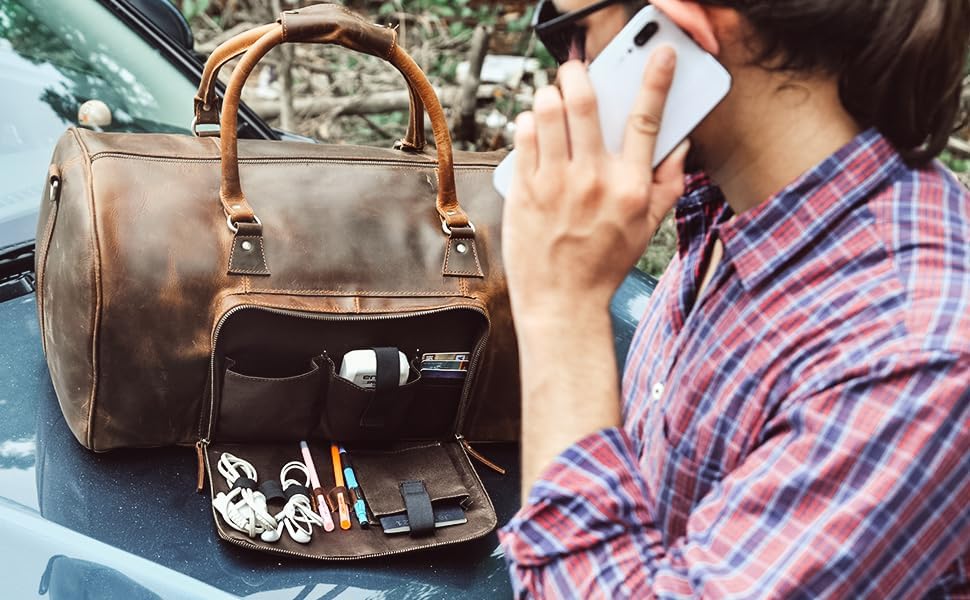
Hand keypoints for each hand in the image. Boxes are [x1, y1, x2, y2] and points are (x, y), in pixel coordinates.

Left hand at [502, 47, 688, 324]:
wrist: (562, 302)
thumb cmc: (604, 266)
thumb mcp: (647, 229)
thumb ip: (667, 184)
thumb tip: (679, 145)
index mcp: (631, 186)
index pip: (647, 119)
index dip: (656, 79)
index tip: (659, 54)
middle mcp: (593, 179)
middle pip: (586, 102)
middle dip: (579, 74)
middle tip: (576, 70)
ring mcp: (555, 183)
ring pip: (547, 111)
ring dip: (549, 94)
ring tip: (552, 100)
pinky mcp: (524, 190)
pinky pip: (522, 136)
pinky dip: (528, 122)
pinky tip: (534, 127)